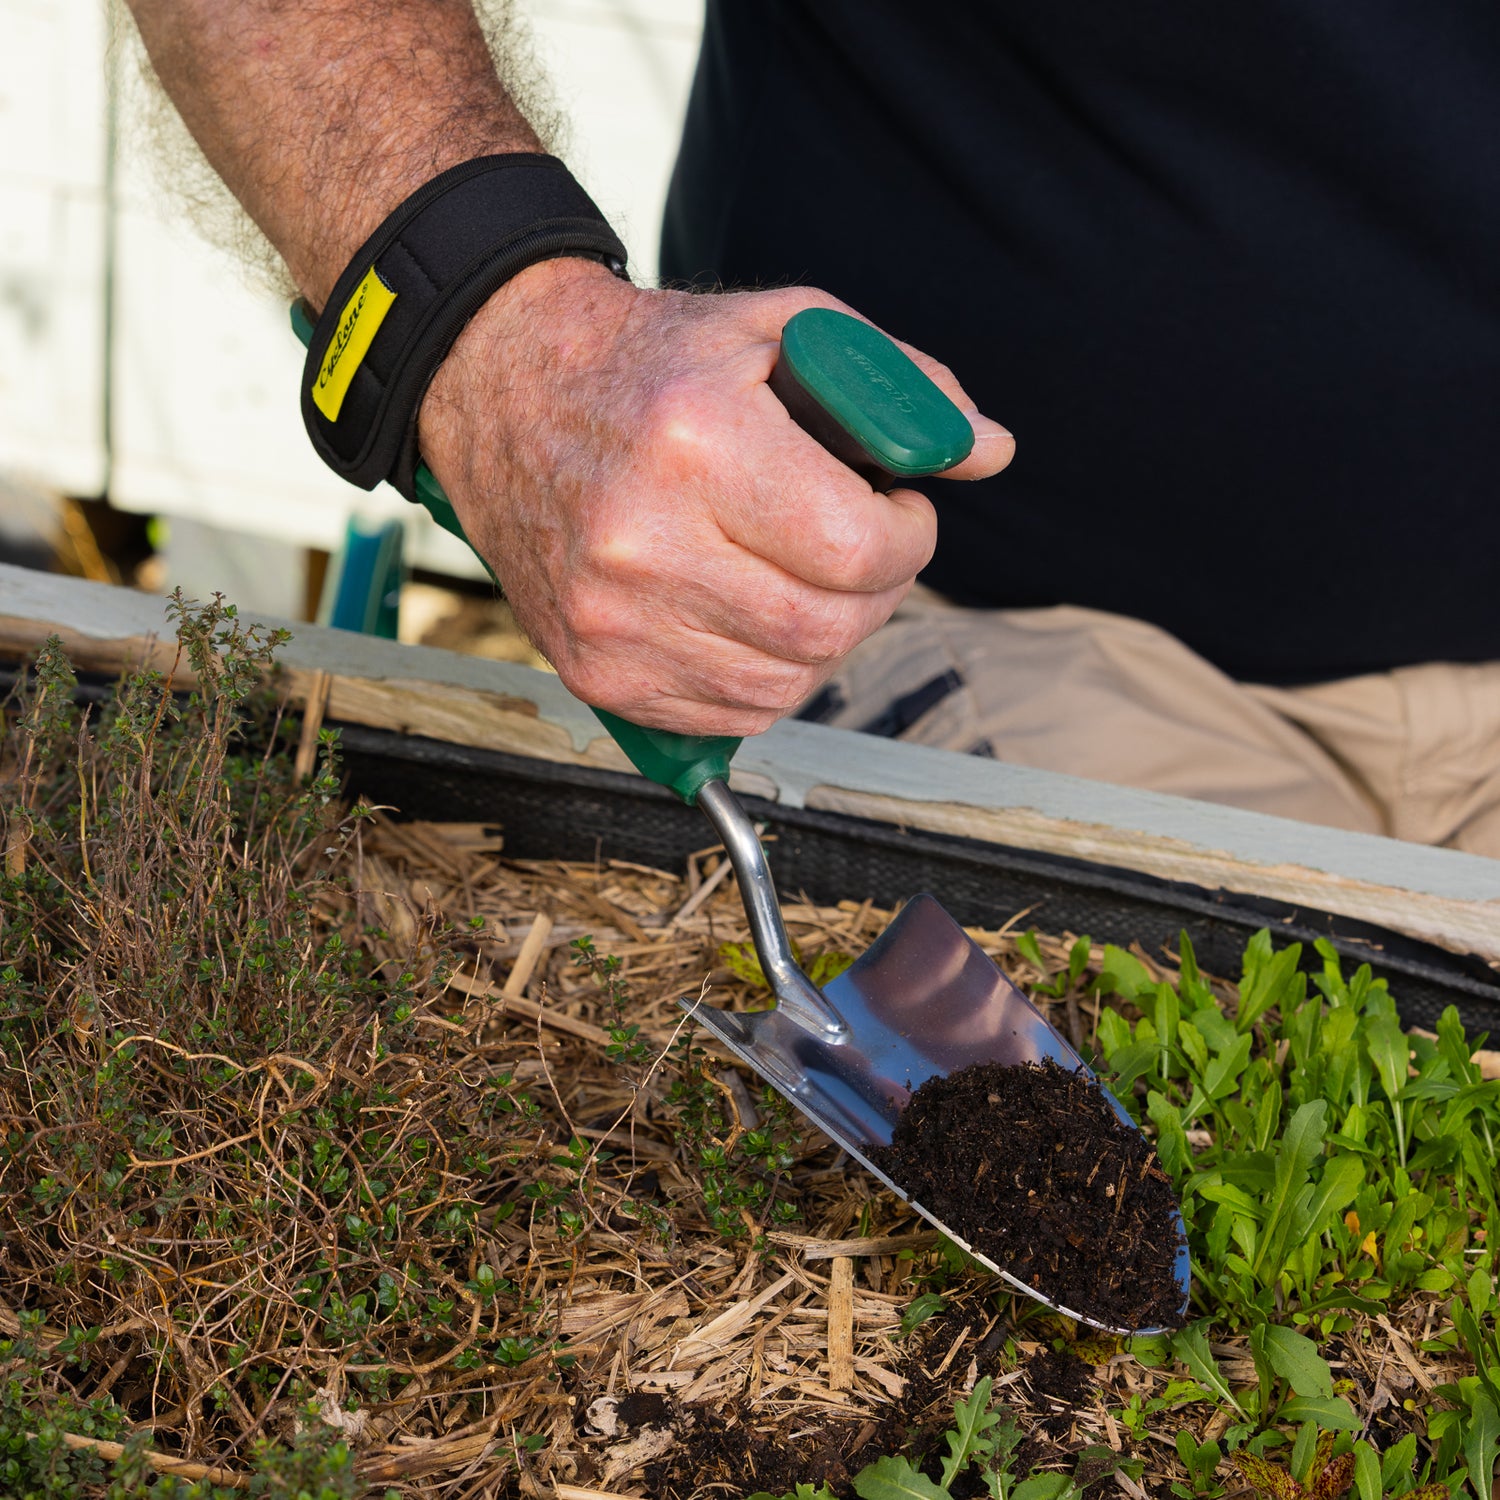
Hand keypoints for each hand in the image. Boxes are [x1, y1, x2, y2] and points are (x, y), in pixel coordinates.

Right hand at [418, 258, 1013, 735]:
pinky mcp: (593, 670)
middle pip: (827, 628)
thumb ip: (897, 387)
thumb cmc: (656, 361)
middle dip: (876, 593)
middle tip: (861, 547)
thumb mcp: (782, 331)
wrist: (504, 392)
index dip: (909, 541)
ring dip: (824, 636)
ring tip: (801, 574)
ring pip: (786, 684)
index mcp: (698, 442)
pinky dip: (767, 675)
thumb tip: (988, 451)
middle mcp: (642, 542)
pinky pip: (729, 713)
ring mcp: (609, 619)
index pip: (858, 552)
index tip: (899, 514)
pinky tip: (750, 612)